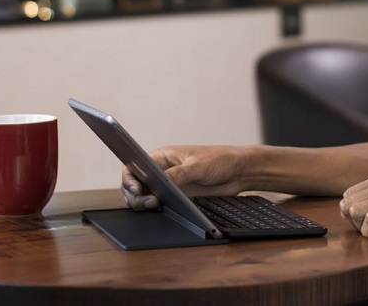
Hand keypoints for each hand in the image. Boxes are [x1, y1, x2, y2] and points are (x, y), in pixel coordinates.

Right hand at [120, 145, 247, 210]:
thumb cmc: (219, 160)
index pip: (135, 166)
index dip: (129, 178)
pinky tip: (161, 211)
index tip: (136, 189)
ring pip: (145, 197)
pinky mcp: (177, 197)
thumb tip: (161, 184)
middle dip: (136, 195)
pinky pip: (160, 205)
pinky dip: (156, 210)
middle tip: (149, 203)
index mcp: (162, 156)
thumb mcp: (197, 166)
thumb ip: (178, 175)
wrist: (238, 172)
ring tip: (155, 206)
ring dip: (145, 204)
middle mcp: (162, 170)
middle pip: (136, 185)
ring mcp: (168, 185)